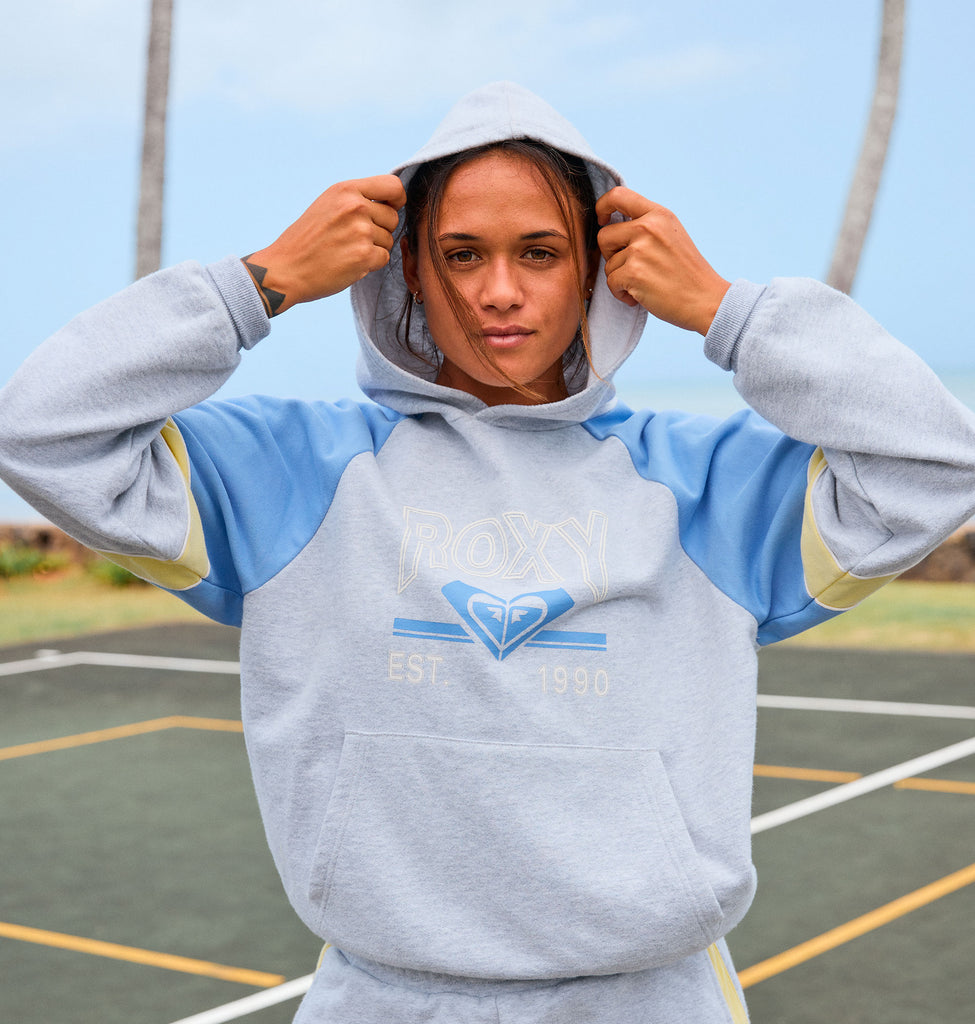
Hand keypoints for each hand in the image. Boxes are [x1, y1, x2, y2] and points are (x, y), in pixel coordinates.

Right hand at [243, 175, 405, 315]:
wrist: (286, 269)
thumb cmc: (307, 239)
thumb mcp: (328, 205)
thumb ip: (357, 199)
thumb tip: (393, 203)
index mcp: (346, 189)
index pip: (393, 185)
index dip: (397, 199)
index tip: (390, 208)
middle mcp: (355, 206)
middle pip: (393, 217)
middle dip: (380, 230)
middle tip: (353, 238)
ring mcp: (361, 231)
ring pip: (388, 240)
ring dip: (373, 248)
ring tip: (346, 250)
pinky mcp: (364, 256)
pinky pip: (384, 258)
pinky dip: (370, 264)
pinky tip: (348, 262)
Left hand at [595, 187, 729, 334]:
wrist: (705, 300)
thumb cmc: (687, 274)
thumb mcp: (672, 236)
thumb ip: (647, 227)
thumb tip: (612, 226)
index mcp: (659, 215)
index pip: (618, 196)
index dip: (602, 206)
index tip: (603, 219)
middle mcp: (648, 227)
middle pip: (604, 236)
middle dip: (611, 255)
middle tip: (630, 268)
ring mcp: (639, 250)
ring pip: (608, 264)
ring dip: (620, 279)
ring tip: (643, 285)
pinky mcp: (633, 272)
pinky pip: (611, 283)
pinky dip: (621, 294)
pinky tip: (640, 296)